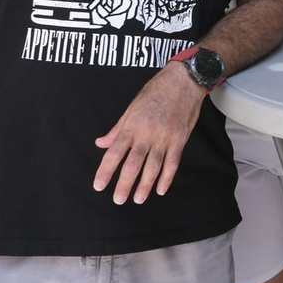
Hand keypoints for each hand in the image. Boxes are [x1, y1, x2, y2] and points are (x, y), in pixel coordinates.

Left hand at [93, 63, 206, 204]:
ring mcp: (164, 138)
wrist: (183, 81)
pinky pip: (173, 162)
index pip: (114, 153)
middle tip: (118, 200)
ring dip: (145, 185)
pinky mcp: (180, 139)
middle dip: (124, 184)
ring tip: (138, 199)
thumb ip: (117, 129)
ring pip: (153, 166)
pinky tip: (160, 189)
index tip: (99, 185)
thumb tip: (101, 143)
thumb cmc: (156, 91)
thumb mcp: (132, 107)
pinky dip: (167, 177)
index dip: (106, 171)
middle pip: (133, 164)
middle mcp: (147, 134)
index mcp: (132, 126)